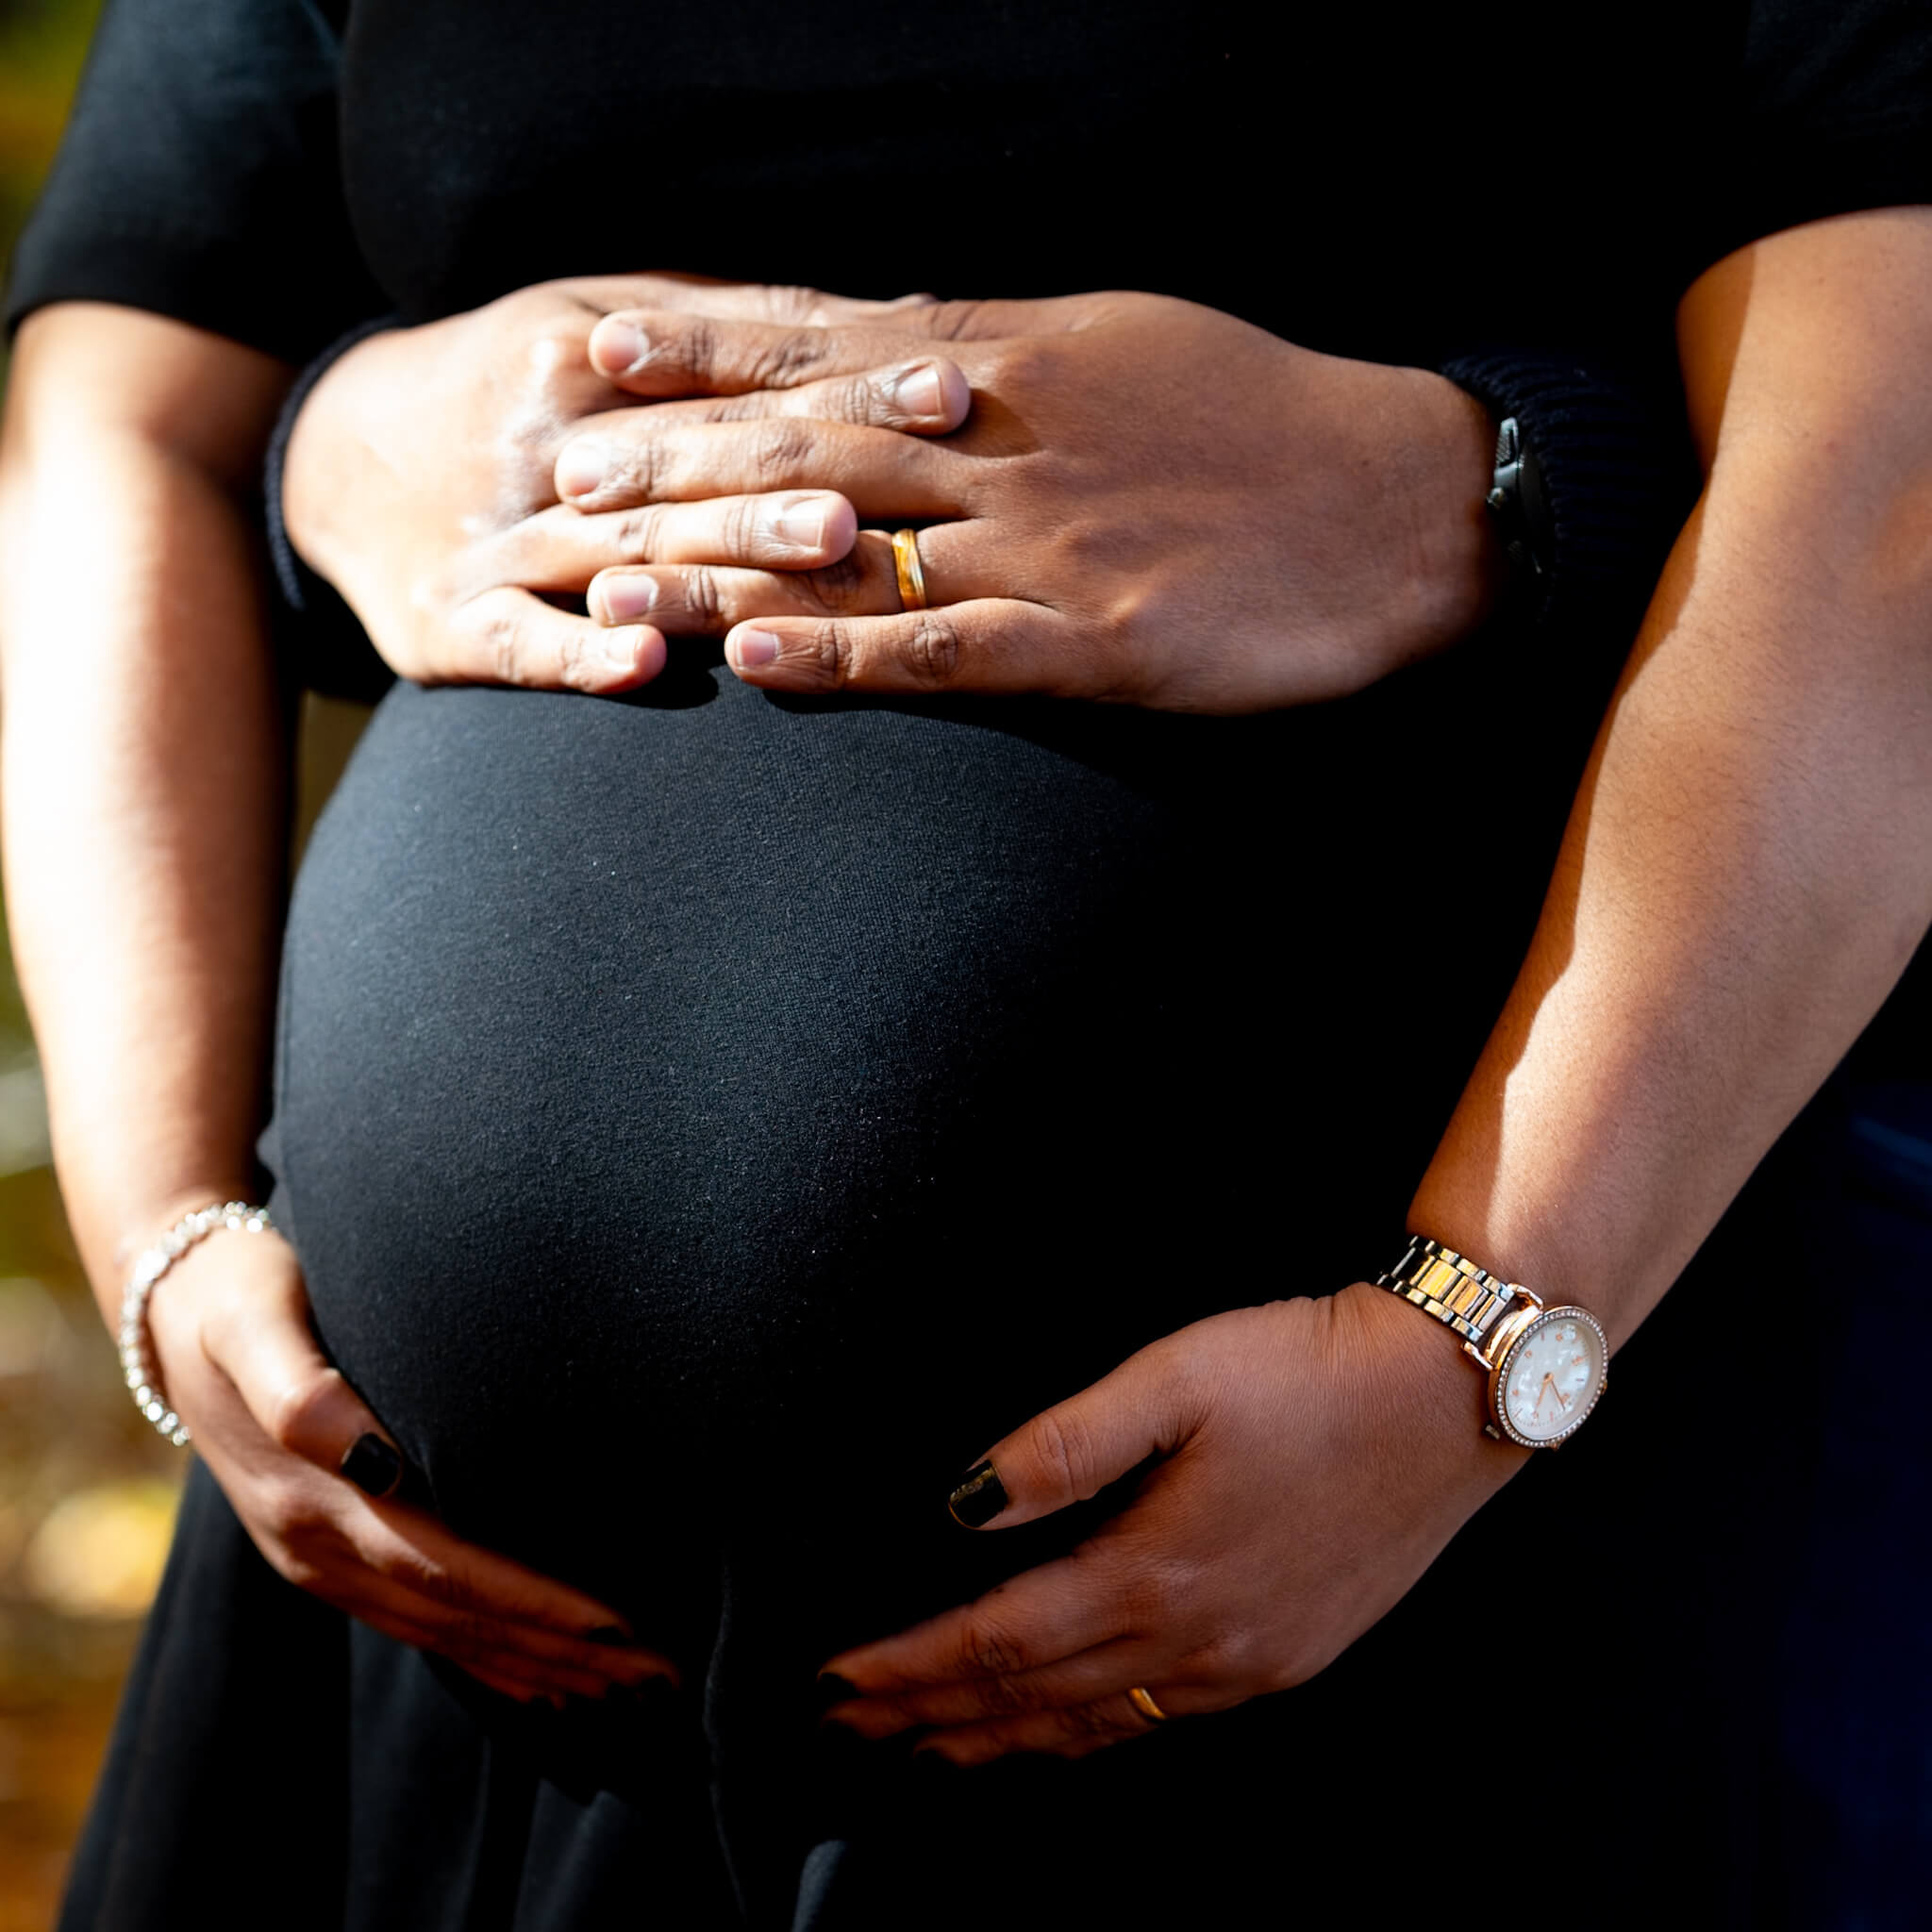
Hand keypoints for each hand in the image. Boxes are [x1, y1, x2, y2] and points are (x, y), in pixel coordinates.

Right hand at [141, 1202, 674, 1705]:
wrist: (169, 1309)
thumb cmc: (241, 1293)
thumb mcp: (257, 1319)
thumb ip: (297, 1386)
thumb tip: (365, 1450)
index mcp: (315, 1497)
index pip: (446, 1567)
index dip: (532, 1602)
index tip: (617, 1624)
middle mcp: (318, 1548)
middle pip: (458, 1618)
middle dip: (561, 1651)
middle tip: (658, 1672)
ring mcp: (319, 1563)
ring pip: (444, 1635)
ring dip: (536, 1666)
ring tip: (626, 1688)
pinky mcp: (327, 1559)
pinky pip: (417, 1627)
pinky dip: (485, 1661)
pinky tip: (543, 1686)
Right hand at [281, 275, 967, 690]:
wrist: (337, 459)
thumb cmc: (508, 384)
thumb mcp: (596, 320)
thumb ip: (730, 328)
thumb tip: (890, 319)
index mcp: (586, 361)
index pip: (737, 384)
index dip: (848, 391)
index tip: (948, 396)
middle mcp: (545, 449)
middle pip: (692, 470)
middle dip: (802, 480)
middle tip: (902, 490)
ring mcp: (498, 544)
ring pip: (626, 555)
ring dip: (726, 561)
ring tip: (825, 558)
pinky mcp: (454, 627)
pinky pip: (523, 644)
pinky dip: (582, 654)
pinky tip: (645, 662)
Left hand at [558, 292, 1505, 710]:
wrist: (1405, 504)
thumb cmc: (1268, 419)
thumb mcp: (1130, 345)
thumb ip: (1009, 355)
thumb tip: (915, 354)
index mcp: (1016, 358)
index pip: (823, 344)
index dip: (702, 348)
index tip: (600, 348)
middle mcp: (1007, 439)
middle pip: (801, 441)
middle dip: (670, 453)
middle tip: (556, 467)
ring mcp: (1045, 540)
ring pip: (848, 544)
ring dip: (717, 558)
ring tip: (602, 570)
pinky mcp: (1092, 639)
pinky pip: (941, 647)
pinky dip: (842, 653)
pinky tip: (754, 661)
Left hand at [817, 1283, 1523, 1763]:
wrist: (1448, 1397)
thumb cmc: (1314, 1374)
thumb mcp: (1175, 1378)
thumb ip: (1063, 1446)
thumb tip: (966, 1501)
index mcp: (1154, 1570)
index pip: (995, 1640)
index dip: (907, 1666)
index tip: (838, 1680)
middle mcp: (1195, 1641)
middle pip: (1029, 1702)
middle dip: (929, 1718)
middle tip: (853, 1728)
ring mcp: (1245, 1663)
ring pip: (1092, 1728)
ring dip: (1000, 1743)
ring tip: (932, 1752)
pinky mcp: (1286, 1659)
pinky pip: (1158, 1724)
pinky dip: (1088, 1738)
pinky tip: (1068, 1733)